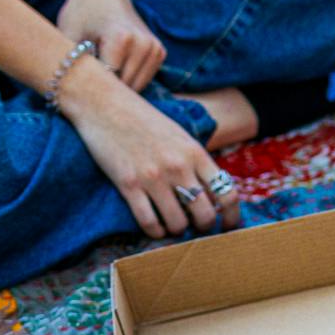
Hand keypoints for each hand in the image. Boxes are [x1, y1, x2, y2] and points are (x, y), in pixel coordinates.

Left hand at [58, 0, 165, 90]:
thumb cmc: (81, 12)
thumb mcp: (67, 35)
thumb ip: (69, 65)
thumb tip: (70, 95)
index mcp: (121, 39)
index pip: (110, 83)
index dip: (93, 89)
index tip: (81, 88)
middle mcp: (144, 44)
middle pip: (125, 88)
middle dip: (107, 90)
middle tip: (89, 81)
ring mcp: (155, 49)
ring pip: (136, 87)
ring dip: (119, 86)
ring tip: (102, 70)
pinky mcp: (159, 53)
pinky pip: (142, 80)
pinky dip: (129, 79)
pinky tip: (115, 65)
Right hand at [62, 61, 241, 238]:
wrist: (102, 102)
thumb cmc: (142, 119)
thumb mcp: (179, 136)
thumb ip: (196, 162)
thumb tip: (213, 195)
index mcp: (195, 153)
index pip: (227, 194)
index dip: (232, 217)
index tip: (227, 226)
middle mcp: (178, 166)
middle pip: (205, 215)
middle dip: (203, 228)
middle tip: (194, 227)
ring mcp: (153, 177)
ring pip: (177, 224)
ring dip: (177, 231)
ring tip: (172, 225)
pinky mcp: (128, 184)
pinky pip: (149, 222)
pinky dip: (155, 232)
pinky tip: (155, 228)